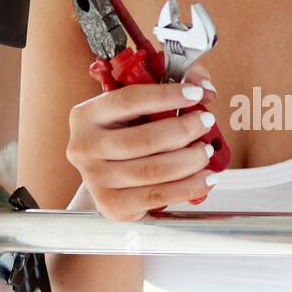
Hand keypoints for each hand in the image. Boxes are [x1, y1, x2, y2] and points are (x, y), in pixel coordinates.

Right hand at [66, 63, 218, 220]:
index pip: (128, 101)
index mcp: (87, 115)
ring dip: (191, 160)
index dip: (166, 96)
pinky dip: (189, 187)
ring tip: (206, 151)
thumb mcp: (141, 104)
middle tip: (206, 122)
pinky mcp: (113, 206)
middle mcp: (85, 148)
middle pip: (144, 140)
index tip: (195, 94)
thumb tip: (205, 87)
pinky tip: (205, 178)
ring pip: (153, 171)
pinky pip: (158, 197)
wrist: (107, 174)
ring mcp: (97, 180)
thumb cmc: (126, 133)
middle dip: (185, 130)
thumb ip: (173, 86)